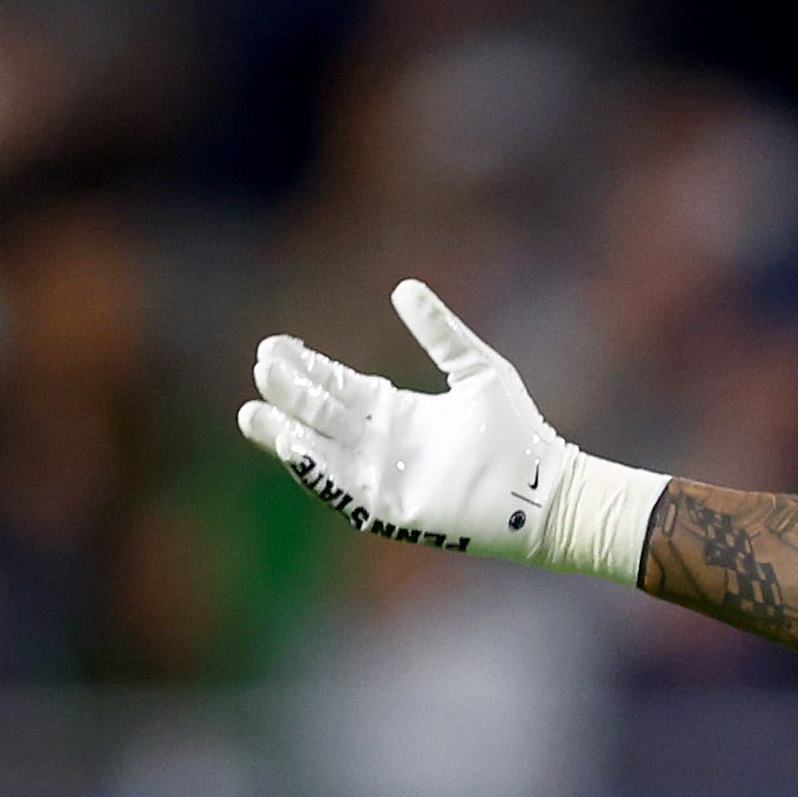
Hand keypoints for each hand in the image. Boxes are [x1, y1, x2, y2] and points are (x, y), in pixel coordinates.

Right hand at [238, 279, 661, 580]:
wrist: (544, 487)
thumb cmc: (519, 432)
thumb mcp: (475, 368)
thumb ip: (440, 332)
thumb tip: (404, 287)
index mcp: (399, 413)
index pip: (338, 386)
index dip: (307, 368)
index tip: (274, 346)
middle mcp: (384, 445)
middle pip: (322, 416)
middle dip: (291, 393)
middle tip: (262, 367)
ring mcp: (385, 478)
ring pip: (323, 453)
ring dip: (287, 434)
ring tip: (253, 413)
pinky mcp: (393, 509)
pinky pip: (344, 489)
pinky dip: (317, 469)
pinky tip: (293, 445)